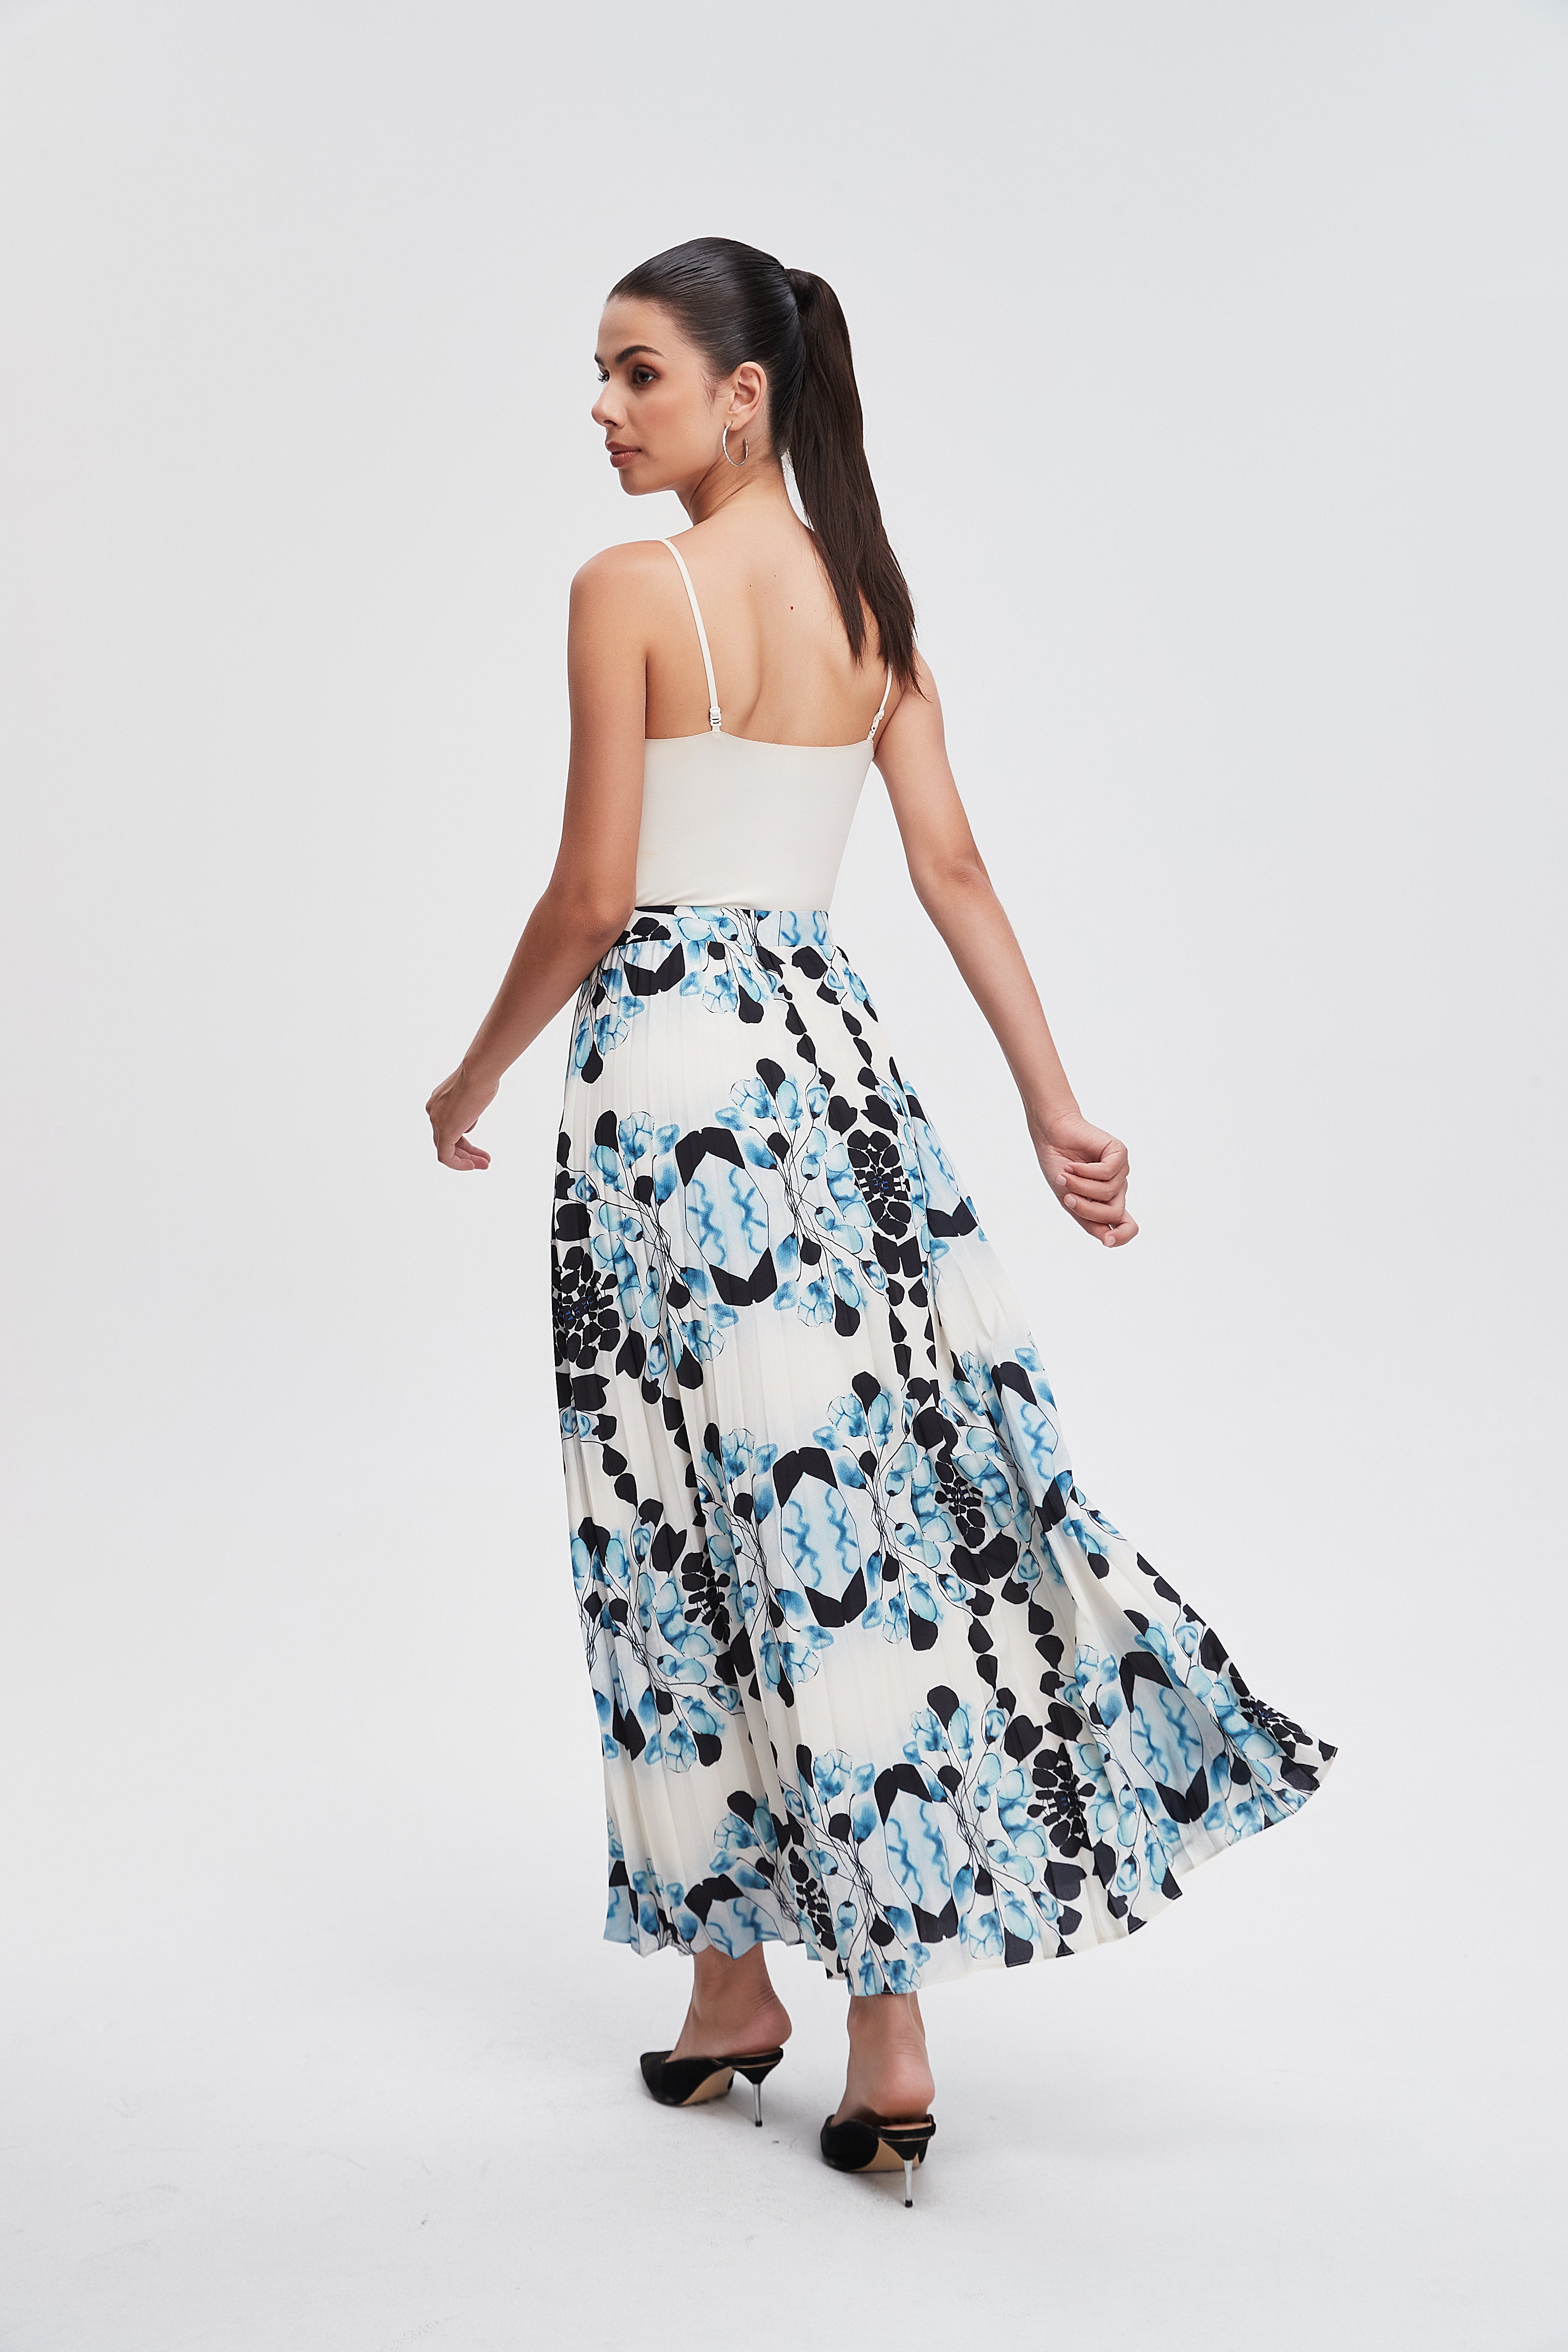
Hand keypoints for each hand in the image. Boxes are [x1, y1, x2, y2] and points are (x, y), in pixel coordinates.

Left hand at [426, 1062, 496, 1170]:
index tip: (478, 1147)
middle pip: (447, 1140)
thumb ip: (468, 1112)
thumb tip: (466, 1128)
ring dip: (466, 1160)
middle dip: (467, 1153)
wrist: (479, 1072)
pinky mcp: (445, 1131)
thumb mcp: (474, 1095)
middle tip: (484, 1160)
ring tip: (485, 1164)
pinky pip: (446, 1156)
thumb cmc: (481, 1076)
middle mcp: (433, 1112)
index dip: (464, 1140)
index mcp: (438, 1102)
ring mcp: (437, 1122)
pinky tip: (473, 1166)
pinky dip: (459, 1164)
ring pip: (447, 1150)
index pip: (449, 1126)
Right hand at [1029, 1108, 1138, 1247]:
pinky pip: (1108, 1172)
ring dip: (1081, 1186)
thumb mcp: (1070, 1201)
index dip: (1123, 1236)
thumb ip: (1089, 1220)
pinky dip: (1086, 1171)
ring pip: (1109, 1192)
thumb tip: (1108, 1239)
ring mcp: (1120, 1171)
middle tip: (1067, 1198)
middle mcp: (1117, 1189)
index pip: (1127, 1226)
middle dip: (1088, 1209)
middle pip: (1114, 1213)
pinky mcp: (1119, 1153)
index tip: (1107, 1241)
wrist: (1051, 1137)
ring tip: (1064, 1175)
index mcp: (1106, 1203)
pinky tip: (1073, 1166)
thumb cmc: (1059, 1166)